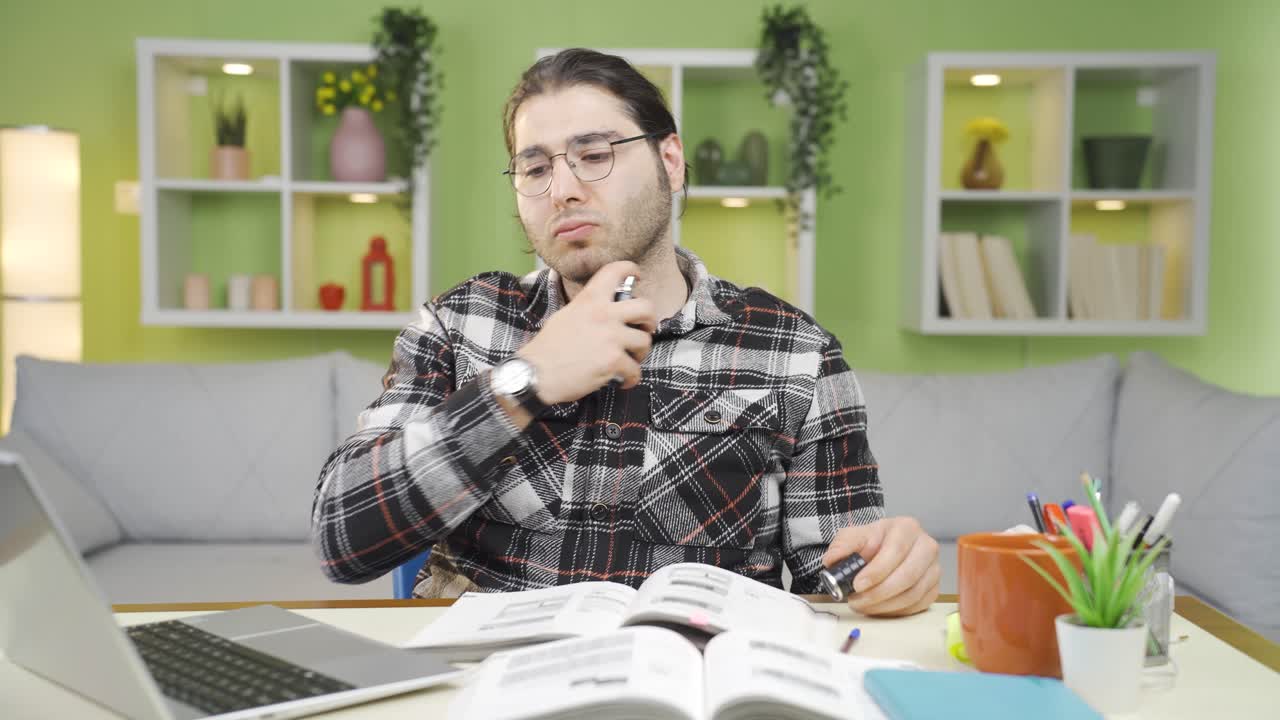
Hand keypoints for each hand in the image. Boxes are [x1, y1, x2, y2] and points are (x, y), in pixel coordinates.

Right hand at [518, 261, 657, 403]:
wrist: (535, 373)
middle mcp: (604, 314)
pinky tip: (623, 380)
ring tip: (629, 360)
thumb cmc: (548, 347)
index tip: (637, 276)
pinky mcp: (613, 362)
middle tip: (644, 329)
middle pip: (647, 308)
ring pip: (645, 342)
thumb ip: (589, 308)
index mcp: (590, 299)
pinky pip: (636, 370)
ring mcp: (611, 338)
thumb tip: (608, 308)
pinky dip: (631, 378)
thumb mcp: (567, 315)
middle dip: (650, 321)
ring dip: (640, 353)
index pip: (616, 270)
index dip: (632, 270)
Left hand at [821, 516, 939, 616]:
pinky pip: (918, 605)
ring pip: (913, 594)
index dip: (877, 571)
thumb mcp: (852, 537)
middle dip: (879, 593)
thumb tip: (832, 561)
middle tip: (857, 601)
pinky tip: (878, 608)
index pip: (895, 551)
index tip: (857, 585)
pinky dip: (896, 611)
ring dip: (885, 605)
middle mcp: (926, 546)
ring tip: (863, 606)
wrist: (883, 548)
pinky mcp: (934, 587)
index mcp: (906, 527)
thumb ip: (841, 546)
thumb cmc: (870, 542)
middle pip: (908, 575)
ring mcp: (933, 568)